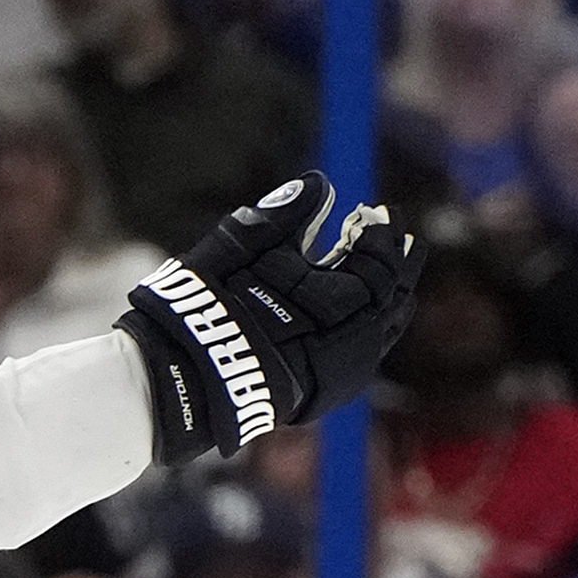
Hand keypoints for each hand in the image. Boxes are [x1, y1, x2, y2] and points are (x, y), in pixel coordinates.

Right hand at [115, 173, 421, 464]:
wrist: (174, 383)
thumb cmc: (200, 311)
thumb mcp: (237, 249)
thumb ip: (282, 215)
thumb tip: (317, 182)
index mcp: (335, 302)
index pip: (379, 261)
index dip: (380, 233)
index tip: (372, 211)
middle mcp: (348, 343)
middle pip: (393, 298)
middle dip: (396, 264)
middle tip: (403, 238)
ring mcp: (340, 375)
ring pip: (383, 332)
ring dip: (388, 298)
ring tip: (390, 276)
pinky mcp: (322, 394)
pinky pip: (363, 358)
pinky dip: (370, 329)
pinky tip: (360, 317)